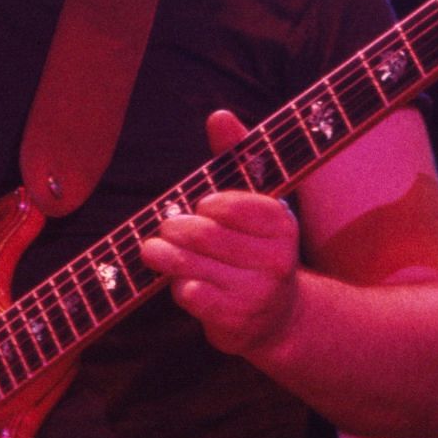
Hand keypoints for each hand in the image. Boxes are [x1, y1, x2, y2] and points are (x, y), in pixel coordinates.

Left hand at [138, 109, 303, 357]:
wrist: (277, 315)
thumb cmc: (254, 246)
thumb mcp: (252, 201)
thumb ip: (236, 156)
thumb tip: (219, 115)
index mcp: (282, 223)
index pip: (224, 204)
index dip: (204, 205)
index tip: (203, 208)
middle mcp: (277, 259)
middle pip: (202, 234)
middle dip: (174, 229)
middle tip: (164, 229)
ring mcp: (258, 293)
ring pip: (191, 264)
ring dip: (165, 257)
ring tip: (154, 252)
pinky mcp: (237, 321)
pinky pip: (191, 294)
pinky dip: (178, 287)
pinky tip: (183, 283)